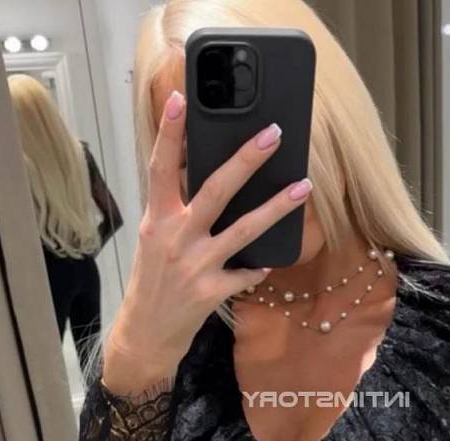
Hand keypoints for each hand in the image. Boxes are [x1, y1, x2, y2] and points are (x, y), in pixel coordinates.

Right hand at [105, 89, 311, 386]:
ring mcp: (195, 265)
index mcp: (157, 219)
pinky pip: (247, 273)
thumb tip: (198, 176)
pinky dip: (259, 267)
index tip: (179, 99)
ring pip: (244, 229)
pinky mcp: (212, 291)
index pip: (160, 168)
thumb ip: (175, 210)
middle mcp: (175, 237)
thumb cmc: (153, 282)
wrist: (147, 332)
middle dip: (246, 160)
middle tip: (274, 134)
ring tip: (303, 188)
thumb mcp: (155, 240)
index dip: (169, 133)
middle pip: (215, 190)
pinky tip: (269, 263)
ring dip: (277, 207)